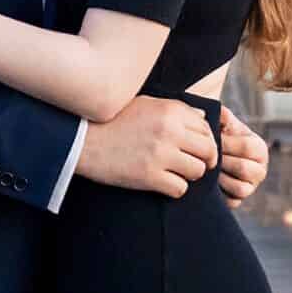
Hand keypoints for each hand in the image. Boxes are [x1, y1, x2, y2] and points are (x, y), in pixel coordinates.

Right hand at [75, 95, 215, 198]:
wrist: (82, 140)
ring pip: (198, 171)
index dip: (205, 139)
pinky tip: (163, 182)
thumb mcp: (144, 104)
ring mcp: (160, 154)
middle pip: (209, 150)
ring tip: (175, 172)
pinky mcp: (149, 176)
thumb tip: (203, 118)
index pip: (206, 128)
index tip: (197, 147)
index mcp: (170, 110)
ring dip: (189, 174)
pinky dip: (174, 189)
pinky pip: (180, 189)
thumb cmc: (113, 120)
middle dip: (205, 159)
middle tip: (194, 164)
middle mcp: (169, 130)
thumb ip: (175, 109)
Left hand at [216, 106, 268, 208]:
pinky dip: (219, 193)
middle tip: (203, 156)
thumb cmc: (221, 136)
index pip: (246, 147)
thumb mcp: (225, 125)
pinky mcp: (239, 201)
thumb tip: (219, 112)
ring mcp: (251, 187)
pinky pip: (232, 202)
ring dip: (220, 178)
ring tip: (206, 169)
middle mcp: (260, 170)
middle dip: (221, 162)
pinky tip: (208, 182)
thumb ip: (224, 117)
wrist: (214, 155)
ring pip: (239, 187)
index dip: (226, 143)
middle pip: (243, 168)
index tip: (210, 140)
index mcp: (260, 149)